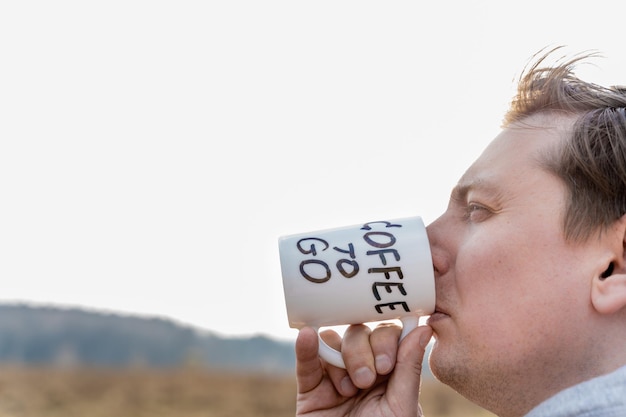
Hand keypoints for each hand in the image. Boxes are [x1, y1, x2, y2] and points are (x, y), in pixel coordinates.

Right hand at [295, 323, 432, 416]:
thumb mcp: (401, 407)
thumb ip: (408, 367)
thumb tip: (424, 326)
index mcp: (391, 374)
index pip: (387, 336)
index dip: (385, 342)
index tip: (386, 366)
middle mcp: (363, 370)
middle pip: (358, 334)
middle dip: (362, 353)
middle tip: (366, 381)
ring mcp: (335, 378)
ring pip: (333, 342)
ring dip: (341, 359)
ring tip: (346, 390)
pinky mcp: (310, 390)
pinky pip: (306, 362)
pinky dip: (306, 347)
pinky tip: (307, 336)